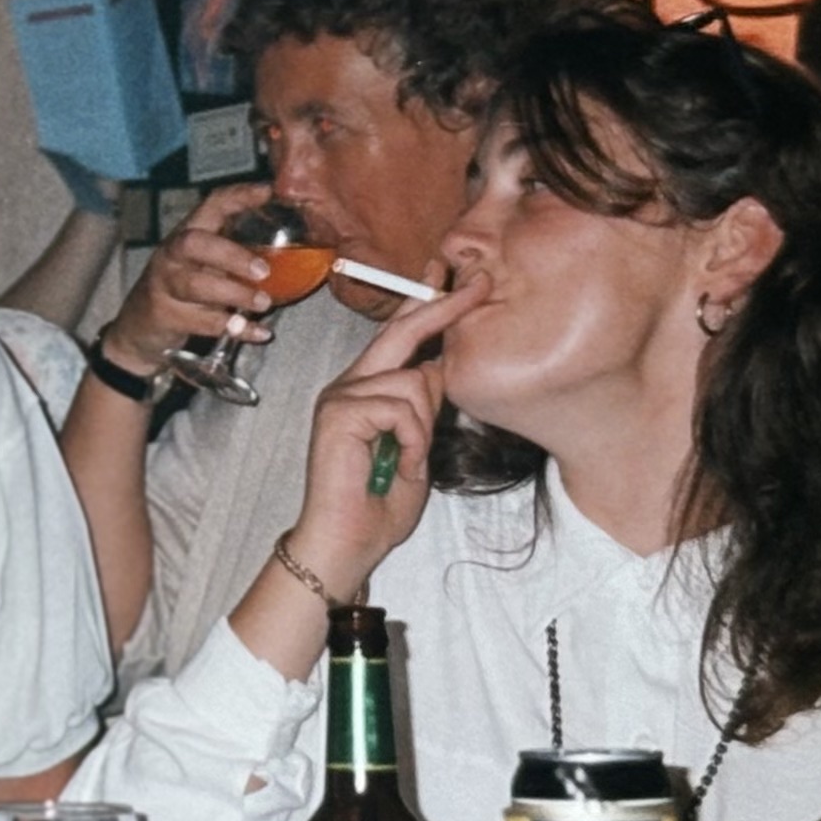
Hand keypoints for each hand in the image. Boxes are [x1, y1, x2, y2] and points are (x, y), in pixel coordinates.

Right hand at [97, 182, 277, 370]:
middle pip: (194, 244)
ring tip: (264, 304)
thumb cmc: (181, 291)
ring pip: (196, 285)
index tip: (268, 192)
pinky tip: (258, 333)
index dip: (238, 196)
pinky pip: (203, 323)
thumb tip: (288, 251)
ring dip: (234, 294)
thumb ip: (232, 254)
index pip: (210, 206)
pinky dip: (235, 329)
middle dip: (231, 254)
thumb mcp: (200, 264)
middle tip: (264, 271)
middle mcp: (172, 255)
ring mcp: (165, 286)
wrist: (138, 329)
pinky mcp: (166, 317)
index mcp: (187, 235)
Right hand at [284, 278, 489, 600]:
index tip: (454, 280)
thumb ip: (424, 405)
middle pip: (401, 332)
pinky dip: (414, 441)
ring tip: (413, 460)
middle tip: (480, 284)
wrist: (348, 540)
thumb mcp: (417, 443)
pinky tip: (402, 465)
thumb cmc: (380, 502)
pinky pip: (401, 408)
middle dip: (442, 307)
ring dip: (425, 427)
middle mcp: (349, 385)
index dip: (427, 305)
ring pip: (413, 380)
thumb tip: (443, 366)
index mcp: (365, 389)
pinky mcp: (339, 413)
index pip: (399, 337)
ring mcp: (341, 397)